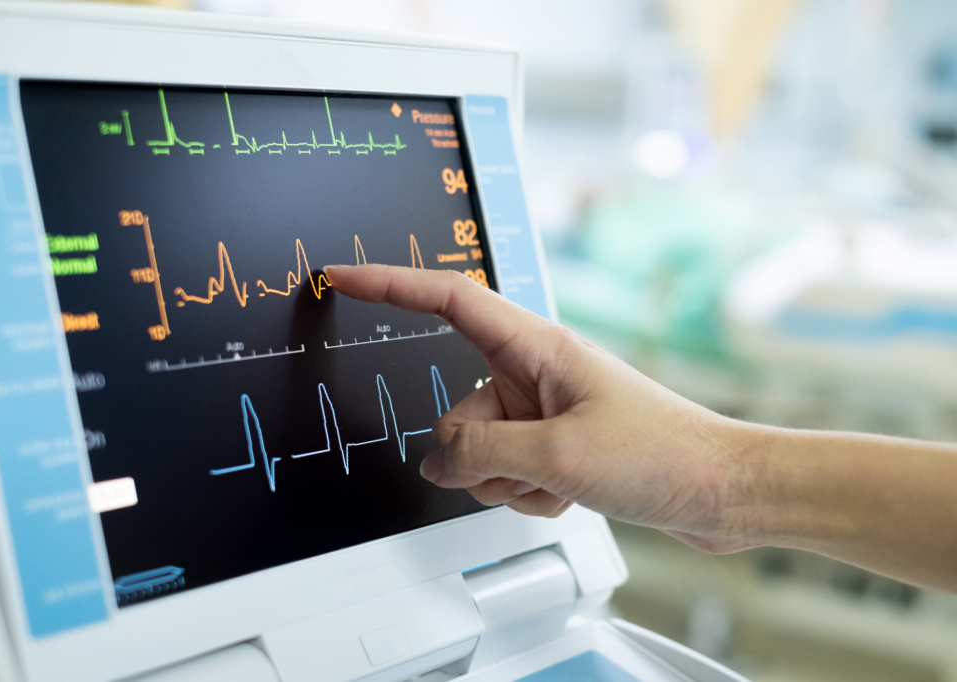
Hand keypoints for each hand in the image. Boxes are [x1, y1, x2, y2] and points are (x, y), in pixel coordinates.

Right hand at [325, 264, 754, 553]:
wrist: (722, 492)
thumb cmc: (663, 453)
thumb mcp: (556, 453)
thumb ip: (479, 453)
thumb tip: (437, 462)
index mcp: (537, 347)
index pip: (449, 300)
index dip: (391, 283)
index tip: (345, 276)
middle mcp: (534, 374)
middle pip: (457, 407)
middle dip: (475, 454)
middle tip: (523, 469)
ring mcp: (542, 413)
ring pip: (479, 450)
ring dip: (508, 480)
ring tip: (561, 481)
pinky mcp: (554, 446)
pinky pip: (506, 473)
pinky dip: (528, 493)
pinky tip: (572, 493)